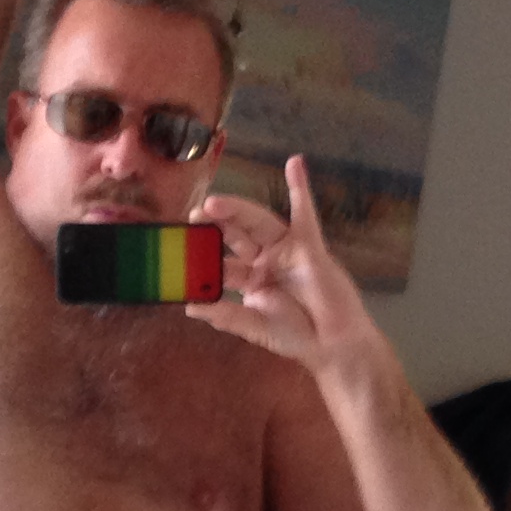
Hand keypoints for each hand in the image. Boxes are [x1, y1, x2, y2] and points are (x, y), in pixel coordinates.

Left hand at [188, 153, 382, 385]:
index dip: (201, 260)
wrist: (333, 345)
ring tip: (213, 203)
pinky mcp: (310, 247)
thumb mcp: (256, 328)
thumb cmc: (297, 336)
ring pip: (258, 222)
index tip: (177, 253)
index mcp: (249, 279)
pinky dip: (300, 189)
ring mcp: (286, 251)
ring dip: (237, 209)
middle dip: (215, 224)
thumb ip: (226, 316)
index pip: (220, 264)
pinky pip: (305, 215)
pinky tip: (295, 164)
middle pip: (235, 235)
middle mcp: (265, 260)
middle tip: (193, 215)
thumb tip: (189, 307)